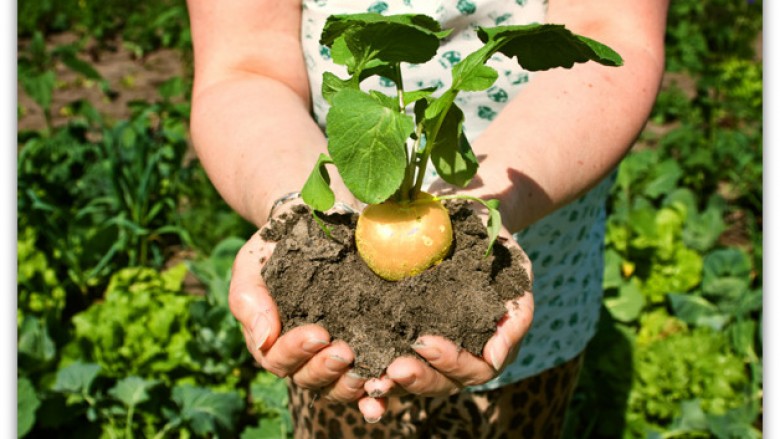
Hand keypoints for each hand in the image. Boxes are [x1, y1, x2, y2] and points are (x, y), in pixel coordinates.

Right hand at [229, 216, 368, 403]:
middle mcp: (302, 357)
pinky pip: (368, 379)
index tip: (318, 333)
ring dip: (351, 385)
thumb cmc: (274, 249)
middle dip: (326, 369)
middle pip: (309, 379)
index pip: (278, 358)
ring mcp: (333, 357)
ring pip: (337, 387)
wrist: (310, 226)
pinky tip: (388, 385)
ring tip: (368, 375)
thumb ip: (250, 301)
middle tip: (345, 352)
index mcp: (273, 341)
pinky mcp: (363, 351)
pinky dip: (376, 391)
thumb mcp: (252, 266)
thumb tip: (264, 339)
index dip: (296, 351)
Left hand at [363, 226, 533, 405]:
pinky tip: (356, 374)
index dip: (450, 362)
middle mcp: (459, 357)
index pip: (473, 369)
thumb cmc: (495, 248)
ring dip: (393, 384)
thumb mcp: (516, 272)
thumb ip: (515, 314)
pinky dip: (373, 376)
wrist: (464, 224)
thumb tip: (494, 358)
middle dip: (418, 378)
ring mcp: (430, 353)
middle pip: (441, 384)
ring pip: (414, 382)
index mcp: (488, 347)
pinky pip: (388, 365)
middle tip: (394, 368)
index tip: (424, 342)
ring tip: (371, 378)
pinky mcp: (401, 341)